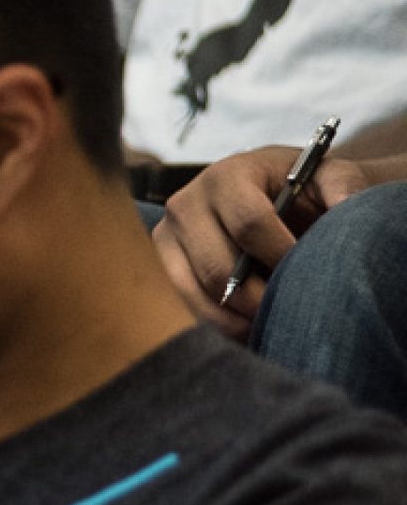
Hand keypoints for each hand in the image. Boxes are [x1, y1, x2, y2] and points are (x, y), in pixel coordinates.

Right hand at [152, 144, 369, 336]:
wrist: (269, 197)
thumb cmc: (300, 192)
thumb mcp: (326, 177)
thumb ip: (344, 184)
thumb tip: (346, 204)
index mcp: (226, 176)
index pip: (249, 223)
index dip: (281, 257)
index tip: (309, 278)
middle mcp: (185, 203)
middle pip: (217, 267)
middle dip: (258, 300)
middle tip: (289, 314)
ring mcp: (164, 236)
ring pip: (193, 293)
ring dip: (234, 320)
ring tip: (268, 327)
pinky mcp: (158, 265)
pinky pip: (179, 305)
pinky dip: (213, 324)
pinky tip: (244, 329)